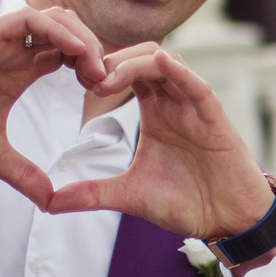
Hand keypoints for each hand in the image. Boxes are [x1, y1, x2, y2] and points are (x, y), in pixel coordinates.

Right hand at [0, 6, 108, 207]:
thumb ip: (23, 173)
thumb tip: (51, 203)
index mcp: (20, 72)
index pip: (70, 55)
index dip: (94, 68)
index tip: (106, 95)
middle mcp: (15, 51)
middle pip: (72, 32)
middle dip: (97, 52)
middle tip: (108, 82)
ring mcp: (1, 40)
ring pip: (58, 18)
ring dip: (84, 39)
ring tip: (96, 72)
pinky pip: (33, 18)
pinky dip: (59, 31)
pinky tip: (75, 56)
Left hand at [46, 46, 274, 240]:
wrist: (228, 221)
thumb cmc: (187, 202)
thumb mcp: (128, 195)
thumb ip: (91, 193)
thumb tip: (48, 203)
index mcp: (154, 111)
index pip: (124, 71)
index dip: (98, 67)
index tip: (71, 77)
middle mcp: (174, 101)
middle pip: (143, 55)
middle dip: (111, 58)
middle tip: (84, 75)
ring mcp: (194, 106)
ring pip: (166, 62)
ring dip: (135, 63)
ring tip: (107, 78)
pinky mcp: (215, 117)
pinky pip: (197, 85)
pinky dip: (180, 71)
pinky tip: (161, 63)